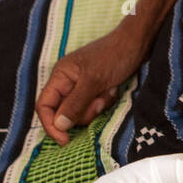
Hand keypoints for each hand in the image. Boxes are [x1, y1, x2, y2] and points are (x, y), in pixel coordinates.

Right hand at [35, 23, 149, 146]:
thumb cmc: (114, 55)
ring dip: (97, 107)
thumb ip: (75, 104)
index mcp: (60, 76)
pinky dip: (105, 102)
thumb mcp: (93, 81)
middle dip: (83, 113)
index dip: (51, 125)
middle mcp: (68, 82)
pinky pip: (95, 106)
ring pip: (82, 112)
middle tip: (99, 102)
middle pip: (64, 113)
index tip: (65, 140)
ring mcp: (82, 86)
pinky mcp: (96, 89)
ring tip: (108, 91)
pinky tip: (113, 89)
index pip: (44, 106)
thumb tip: (58, 126)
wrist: (138, 42)